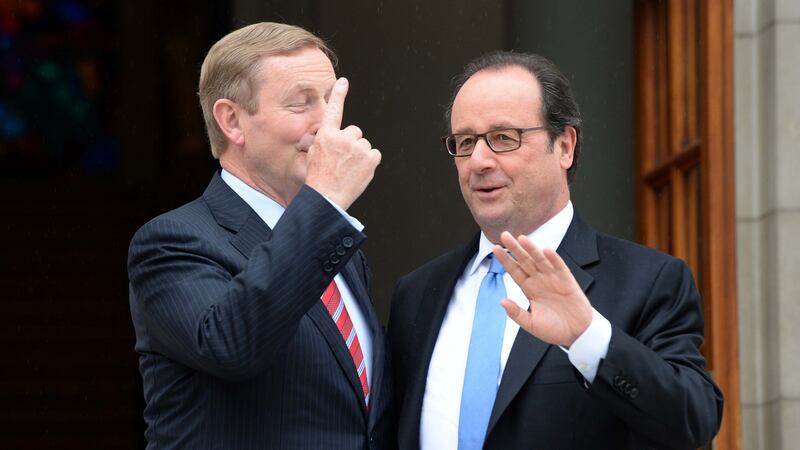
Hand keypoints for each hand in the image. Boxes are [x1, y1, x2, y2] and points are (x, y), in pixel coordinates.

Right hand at [305, 78, 381, 209]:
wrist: (326, 197)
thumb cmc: (319, 178)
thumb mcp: (314, 154)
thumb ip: (324, 141)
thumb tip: (329, 136)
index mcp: (326, 134)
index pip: (333, 110)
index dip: (339, 94)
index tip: (343, 82)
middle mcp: (342, 137)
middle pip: (355, 132)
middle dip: (352, 144)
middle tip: (344, 161)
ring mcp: (357, 147)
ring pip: (365, 145)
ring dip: (361, 155)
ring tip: (350, 169)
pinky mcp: (370, 157)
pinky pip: (375, 154)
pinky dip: (370, 163)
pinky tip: (359, 172)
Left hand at [493, 231, 592, 346]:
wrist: (576, 335)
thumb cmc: (554, 329)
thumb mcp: (531, 324)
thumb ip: (516, 313)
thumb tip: (502, 301)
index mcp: (530, 289)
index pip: (515, 271)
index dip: (506, 260)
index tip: (495, 249)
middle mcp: (540, 281)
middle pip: (525, 261)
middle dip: (515, 249)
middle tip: (504, 235)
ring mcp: (553, 280)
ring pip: (540, 261)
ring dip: (532, 249)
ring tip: (522, 238)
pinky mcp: (567, 282)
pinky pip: (560, 268)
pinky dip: (554, 259)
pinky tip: (546, 250)